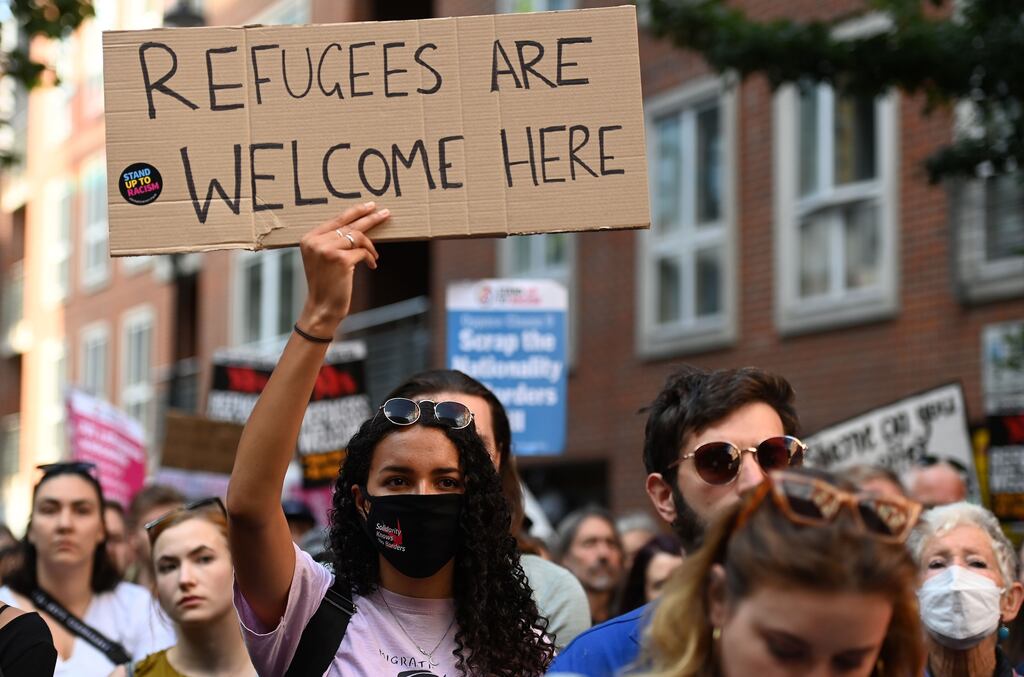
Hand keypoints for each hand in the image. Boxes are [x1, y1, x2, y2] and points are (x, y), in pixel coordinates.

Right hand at [296, 201, 388, 336]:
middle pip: (349, 224)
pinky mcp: (340, 260)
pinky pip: (363, 252)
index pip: (336, 219)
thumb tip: (359, 226)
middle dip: (370, 218)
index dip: (355, 212)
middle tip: (385, 212)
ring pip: (358, 237)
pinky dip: (370, 258)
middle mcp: (316, 241)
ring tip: (374, 256)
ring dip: (370, 247)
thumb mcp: (322, 259)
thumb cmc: (326, 284)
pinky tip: (372, 265)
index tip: (370, 206)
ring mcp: (327, 250)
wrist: (321, 307)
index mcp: (309, 238)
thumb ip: (332, 241)